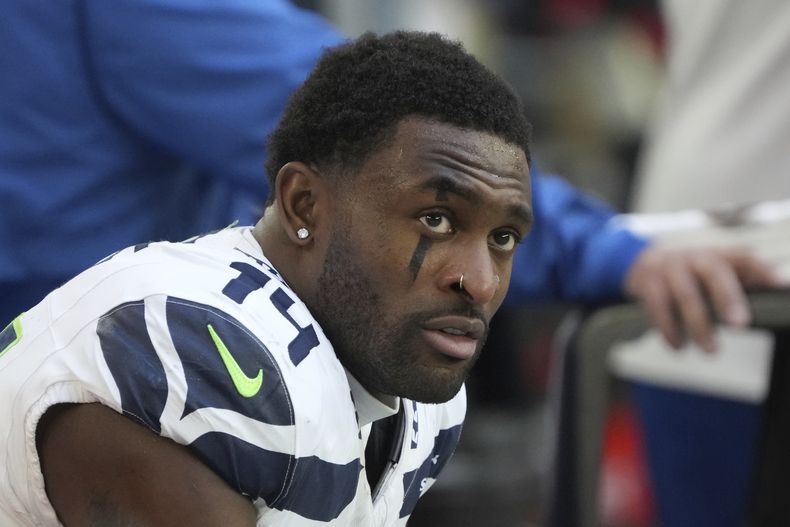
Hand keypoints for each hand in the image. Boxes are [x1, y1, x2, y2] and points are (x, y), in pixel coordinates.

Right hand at [624, 244, 786, 352]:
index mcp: (716, 255)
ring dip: (699, 325)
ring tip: (710, 350)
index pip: (743, 257)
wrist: (639, 264)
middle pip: (714, 272)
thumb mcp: (711, 272)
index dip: (762, 270)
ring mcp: (669, 269)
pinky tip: (678, 345)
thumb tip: (776, 295)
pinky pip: (659, 307)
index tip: (781, 286)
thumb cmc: (687, 274)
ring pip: (686, 295)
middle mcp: (694, 258)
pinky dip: (669, 329)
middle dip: (728, 298)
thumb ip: (740, 283)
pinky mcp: (648, 284)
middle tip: (740, 325)